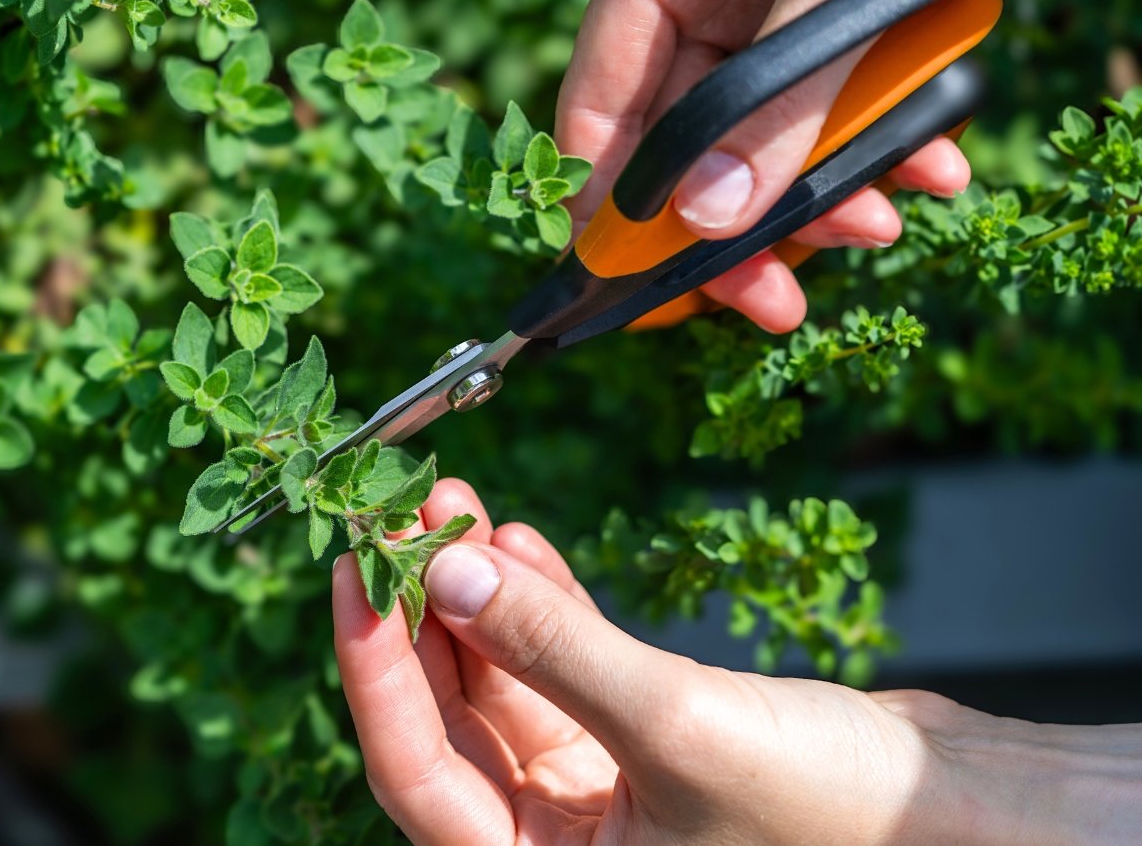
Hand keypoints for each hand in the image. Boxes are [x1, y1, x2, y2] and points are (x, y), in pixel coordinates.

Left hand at [333, 479, 1141, 843]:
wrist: (968, 818)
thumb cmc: (846, 821)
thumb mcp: (680, 727)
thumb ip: (556, 648)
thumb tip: (445, 572)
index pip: (415, 771)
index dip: (372, 670)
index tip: (350, 573)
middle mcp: (556, 840)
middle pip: (449, 718)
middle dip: (424, 611)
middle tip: (405, 517)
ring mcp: (595, 788)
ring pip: (500, 680)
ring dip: (477, 593)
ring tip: (454, 506)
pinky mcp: (638, 737)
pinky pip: (559, 665)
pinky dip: (540, 604)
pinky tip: (517, 545)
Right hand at [558, 0, 973, 332]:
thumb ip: (782, 99)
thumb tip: (712, 221)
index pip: (603, 108)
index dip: (606, 208)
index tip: (627, 290)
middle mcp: (709, 0)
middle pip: (688, 144)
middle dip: (736, 230)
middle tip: (770, 304)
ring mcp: (774, 15)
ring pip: (768, 141)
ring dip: (822, 199)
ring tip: (881, 222)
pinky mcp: (843, 27)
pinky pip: (839, 110)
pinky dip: (882, 148)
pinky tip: (928, 174)